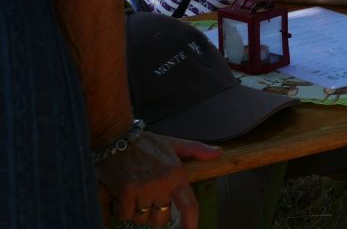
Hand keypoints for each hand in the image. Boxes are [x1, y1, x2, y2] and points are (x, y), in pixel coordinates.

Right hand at [96, 132, 219, 228]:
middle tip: (151, 199)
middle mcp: (161, 184)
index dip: (191, 223)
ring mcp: (142, 189)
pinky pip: (126, 215)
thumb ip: (196, 150)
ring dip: (140, 213)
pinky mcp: (124, 192)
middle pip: (162, 218)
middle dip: (157, 213)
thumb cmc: (146, 143)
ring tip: (138, 196)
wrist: (117, 138)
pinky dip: (125, 211)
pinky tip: (125, 198)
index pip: (189, 205)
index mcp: (176, 174)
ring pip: (143, 218)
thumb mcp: (173, 144)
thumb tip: (217, 153)